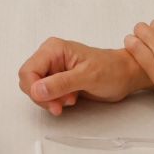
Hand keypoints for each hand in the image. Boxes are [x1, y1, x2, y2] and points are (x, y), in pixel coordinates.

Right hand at [18, 36, 142, 115]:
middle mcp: (50, 57)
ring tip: (70, 99)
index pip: (28, 71)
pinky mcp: (58, 80)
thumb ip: (60, 83)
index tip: (51, 101)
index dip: (35, 89)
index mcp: (53, 49)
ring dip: (50, 100)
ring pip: (36, 89)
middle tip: (60, 104)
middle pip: (29, 81)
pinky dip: (55, 101)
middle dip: (43, 96)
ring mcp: (53, 69)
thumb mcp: (87, 76)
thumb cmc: (112, 70)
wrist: (125, 75)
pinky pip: (46, 94)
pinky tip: (71, 99)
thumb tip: (37, 89)